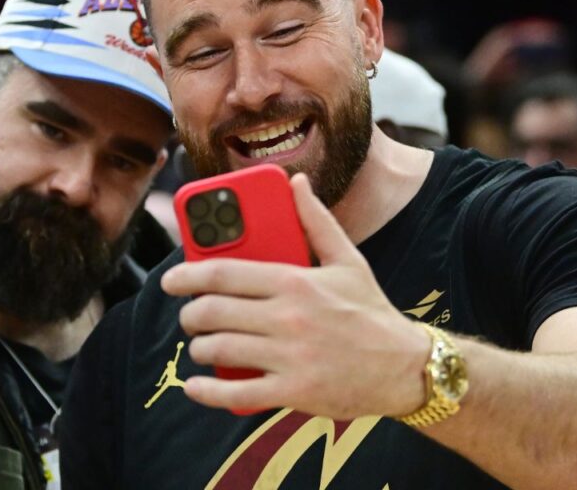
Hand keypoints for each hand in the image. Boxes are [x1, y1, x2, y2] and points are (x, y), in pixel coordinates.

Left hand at [162, 174, 430, 419]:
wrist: (406, 368)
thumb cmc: (372, 312)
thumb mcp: (349, 260)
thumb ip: (316, 221)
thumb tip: (296, 183)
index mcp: (296, 281)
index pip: (224, 273)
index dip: (186, 275)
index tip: (170, 280)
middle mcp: (288, 317)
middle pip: (213, 312)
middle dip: (191, 315)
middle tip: (190, 317)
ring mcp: (290, 356)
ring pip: (218, 349)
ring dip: (199, 348)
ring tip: (202, 345)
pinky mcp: (293, 391)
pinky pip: (236, 392)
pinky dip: (206, 390)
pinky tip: (195, 386)